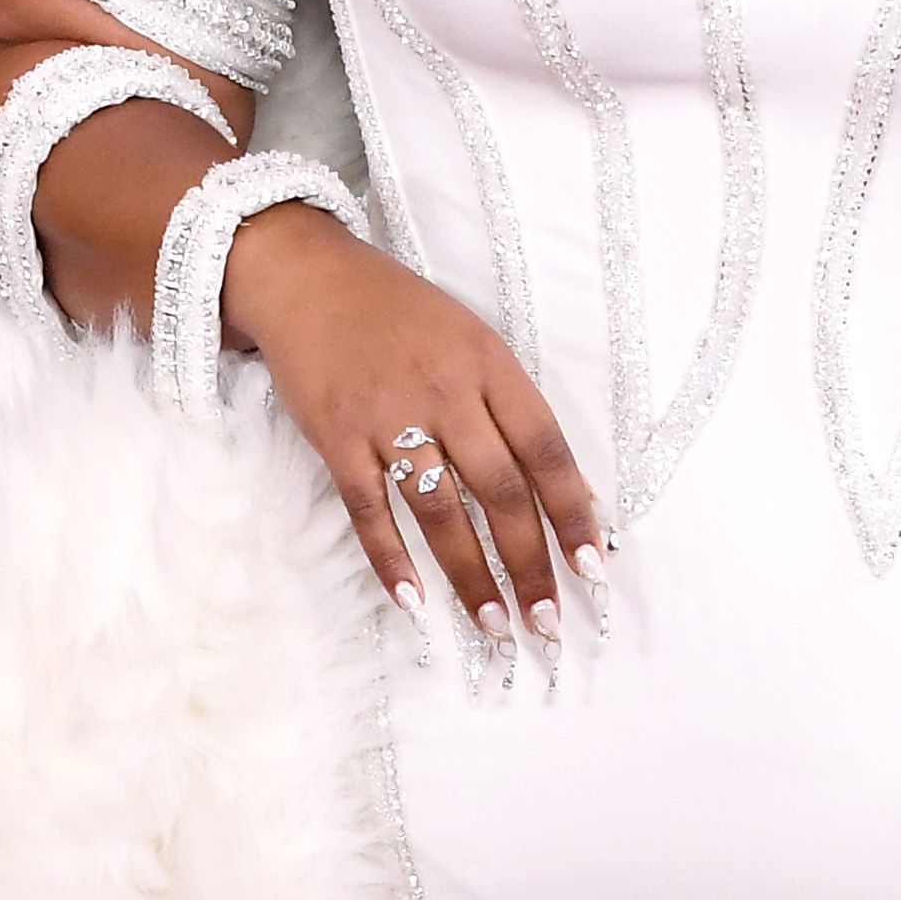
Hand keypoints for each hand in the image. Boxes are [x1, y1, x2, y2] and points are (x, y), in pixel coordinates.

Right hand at [222, 202, 605, 658]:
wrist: (307, 276)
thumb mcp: (470, 340)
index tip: (592, 565)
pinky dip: (390, 558)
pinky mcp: (336, 437)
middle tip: (547, 621)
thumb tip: (561, 491)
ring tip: (495, 624)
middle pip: (500, 491)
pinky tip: (413, 600)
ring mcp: (387, 416)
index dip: (573, 511)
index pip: (545, 448)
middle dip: (530, 563)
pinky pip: (369, 510)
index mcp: (489, 363)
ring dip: (471, 576)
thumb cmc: (399, 314)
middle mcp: (444, 390)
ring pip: (440, 511)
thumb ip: (509, 408)